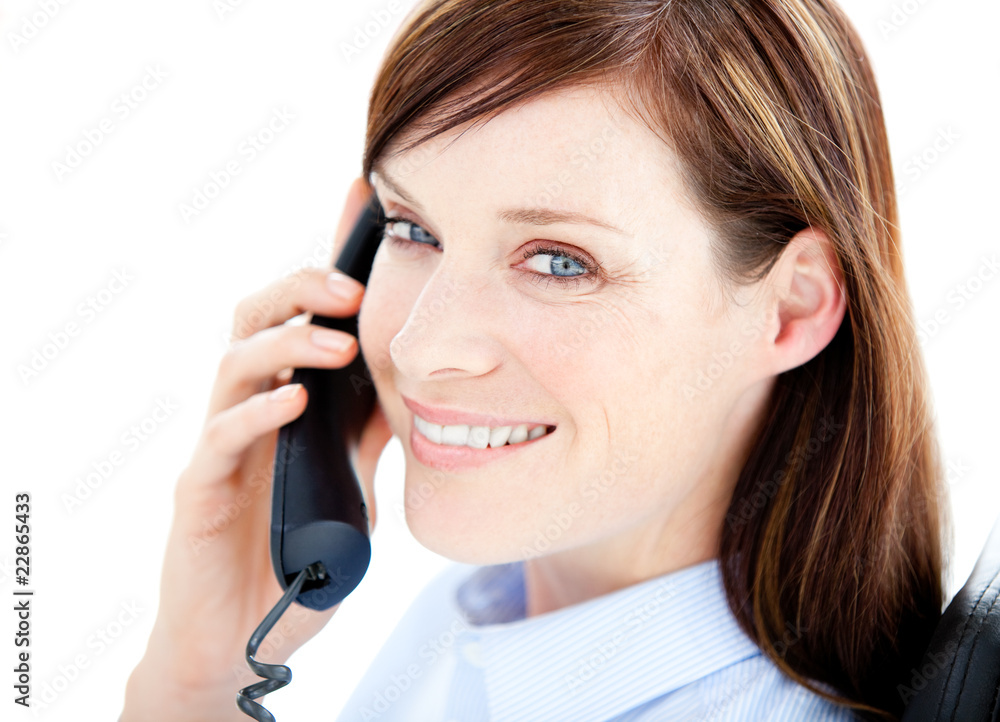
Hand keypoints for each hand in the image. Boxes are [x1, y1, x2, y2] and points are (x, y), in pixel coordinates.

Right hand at [120, 178, 393, 720]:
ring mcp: (221, 449)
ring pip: (233, 367)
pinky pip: (220, 440)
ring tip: (334, 343)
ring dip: (286, 345)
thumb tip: (406, 381)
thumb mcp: (350, 480)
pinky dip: (257, 414)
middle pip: (256, 322)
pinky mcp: (199, 492)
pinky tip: (293, 403)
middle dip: (300, 291)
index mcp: (285, 402)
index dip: (325, 266)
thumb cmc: (297, 553)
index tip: (359, 213)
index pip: (300, 318)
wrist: (247, 632)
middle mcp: (248, 412)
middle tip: (350, 287)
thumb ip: (366, 430)